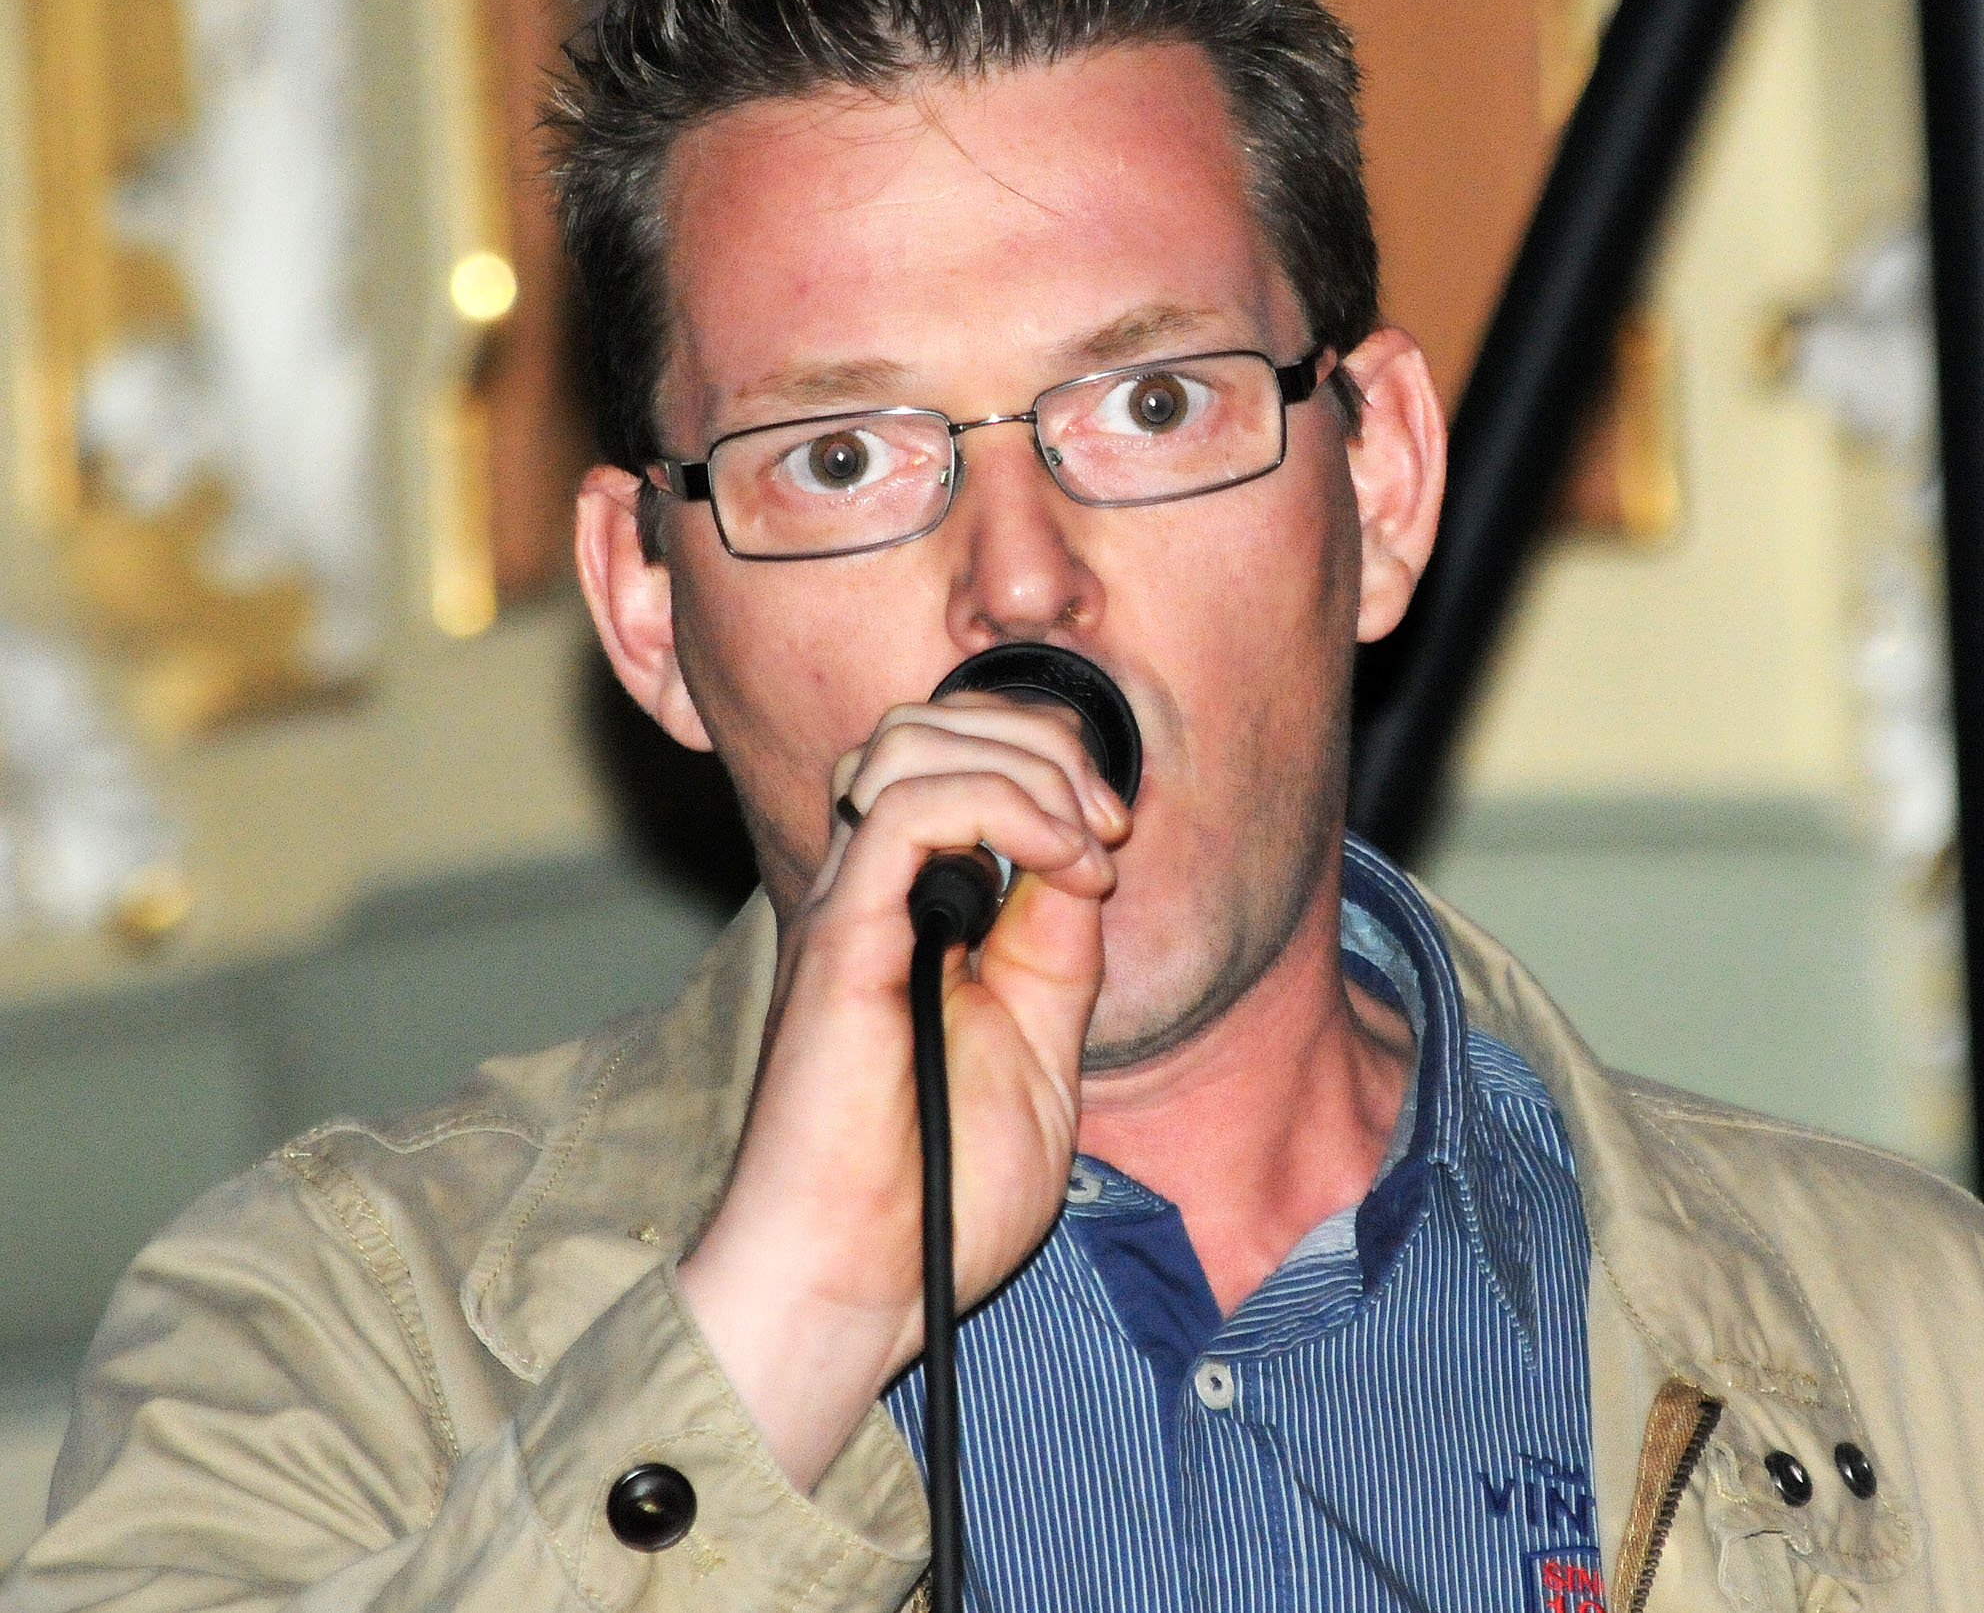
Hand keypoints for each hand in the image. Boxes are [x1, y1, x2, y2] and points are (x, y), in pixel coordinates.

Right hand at [676, 693, 1129, 1491]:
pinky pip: (900, 808)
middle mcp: (870, 895)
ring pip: (910, 741)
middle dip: (1041, 740)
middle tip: (1108, 821)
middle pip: (930, 725)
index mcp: (913, 916)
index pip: (957, 762)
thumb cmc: (933, 1199)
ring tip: (1084, 841)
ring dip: (1025, 763)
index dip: (1050, 763)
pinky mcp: (839, 939)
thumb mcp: (1042, 1050)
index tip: (1116, 833)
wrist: (855, 1288)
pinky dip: (1000, 804)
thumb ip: (1058, 951)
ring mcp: (849, 911)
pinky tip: (1059, 862)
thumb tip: (1082, 858)